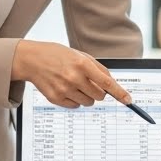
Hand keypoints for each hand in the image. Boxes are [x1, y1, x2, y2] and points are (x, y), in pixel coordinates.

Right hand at [12, 40, 130, 107]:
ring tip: (75, 85)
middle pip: (99, 96)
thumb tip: (111, 83)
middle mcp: (74, 77)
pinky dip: (75, 100)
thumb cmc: (58, 55)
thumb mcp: (80, 55)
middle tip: (90, 84)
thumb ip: (97, 68)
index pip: (107, 83)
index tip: (128, 100)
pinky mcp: (56, 98)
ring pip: (88, 103)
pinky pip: (75, 106)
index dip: (120, 93)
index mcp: (82, 64)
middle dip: (99, 92)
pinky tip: (66, 89)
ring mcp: (64, 89)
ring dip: (87, 96)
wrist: (32, 59)